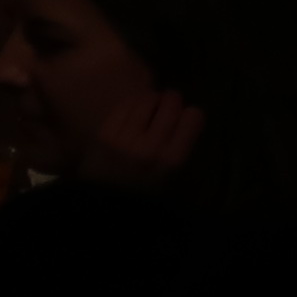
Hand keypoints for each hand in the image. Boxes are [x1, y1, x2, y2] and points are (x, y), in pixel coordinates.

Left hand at [81, 80, 208, 190]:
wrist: (105, 198)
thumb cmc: (142, 187)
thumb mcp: (171, 173)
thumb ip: (178, 145)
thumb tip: (185, 112)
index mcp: (173, 159)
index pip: (192, 118)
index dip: (190, 113)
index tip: (186, 114)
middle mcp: (151, 148)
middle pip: (170, 106)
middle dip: (172, 99)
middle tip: (169, 99)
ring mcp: (125, 140)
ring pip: (145, 101)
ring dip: (151, 97)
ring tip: (151, 101)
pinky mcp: (104, 135)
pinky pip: (123, 106)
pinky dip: (132, 101)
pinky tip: (134, 105)